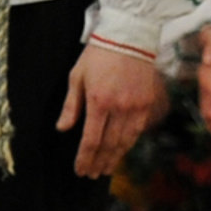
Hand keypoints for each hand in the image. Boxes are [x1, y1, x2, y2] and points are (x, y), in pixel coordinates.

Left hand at [57, 43, 166, 178]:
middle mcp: (119, 108)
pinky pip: (137, 131)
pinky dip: (128, 144)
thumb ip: (71, 105)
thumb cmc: (98, 54)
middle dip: (99, 162)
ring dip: (114, 158)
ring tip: (106, 169)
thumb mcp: (76, 76)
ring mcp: (136, 107)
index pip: (91, 140)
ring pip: (125, 141)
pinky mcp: (147, 103)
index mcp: (98, 102)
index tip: (80, 170)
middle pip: (109, 145)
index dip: (85, 158)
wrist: (129, 37)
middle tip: (92, 174)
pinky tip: (121, 151)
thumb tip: (63, 129)